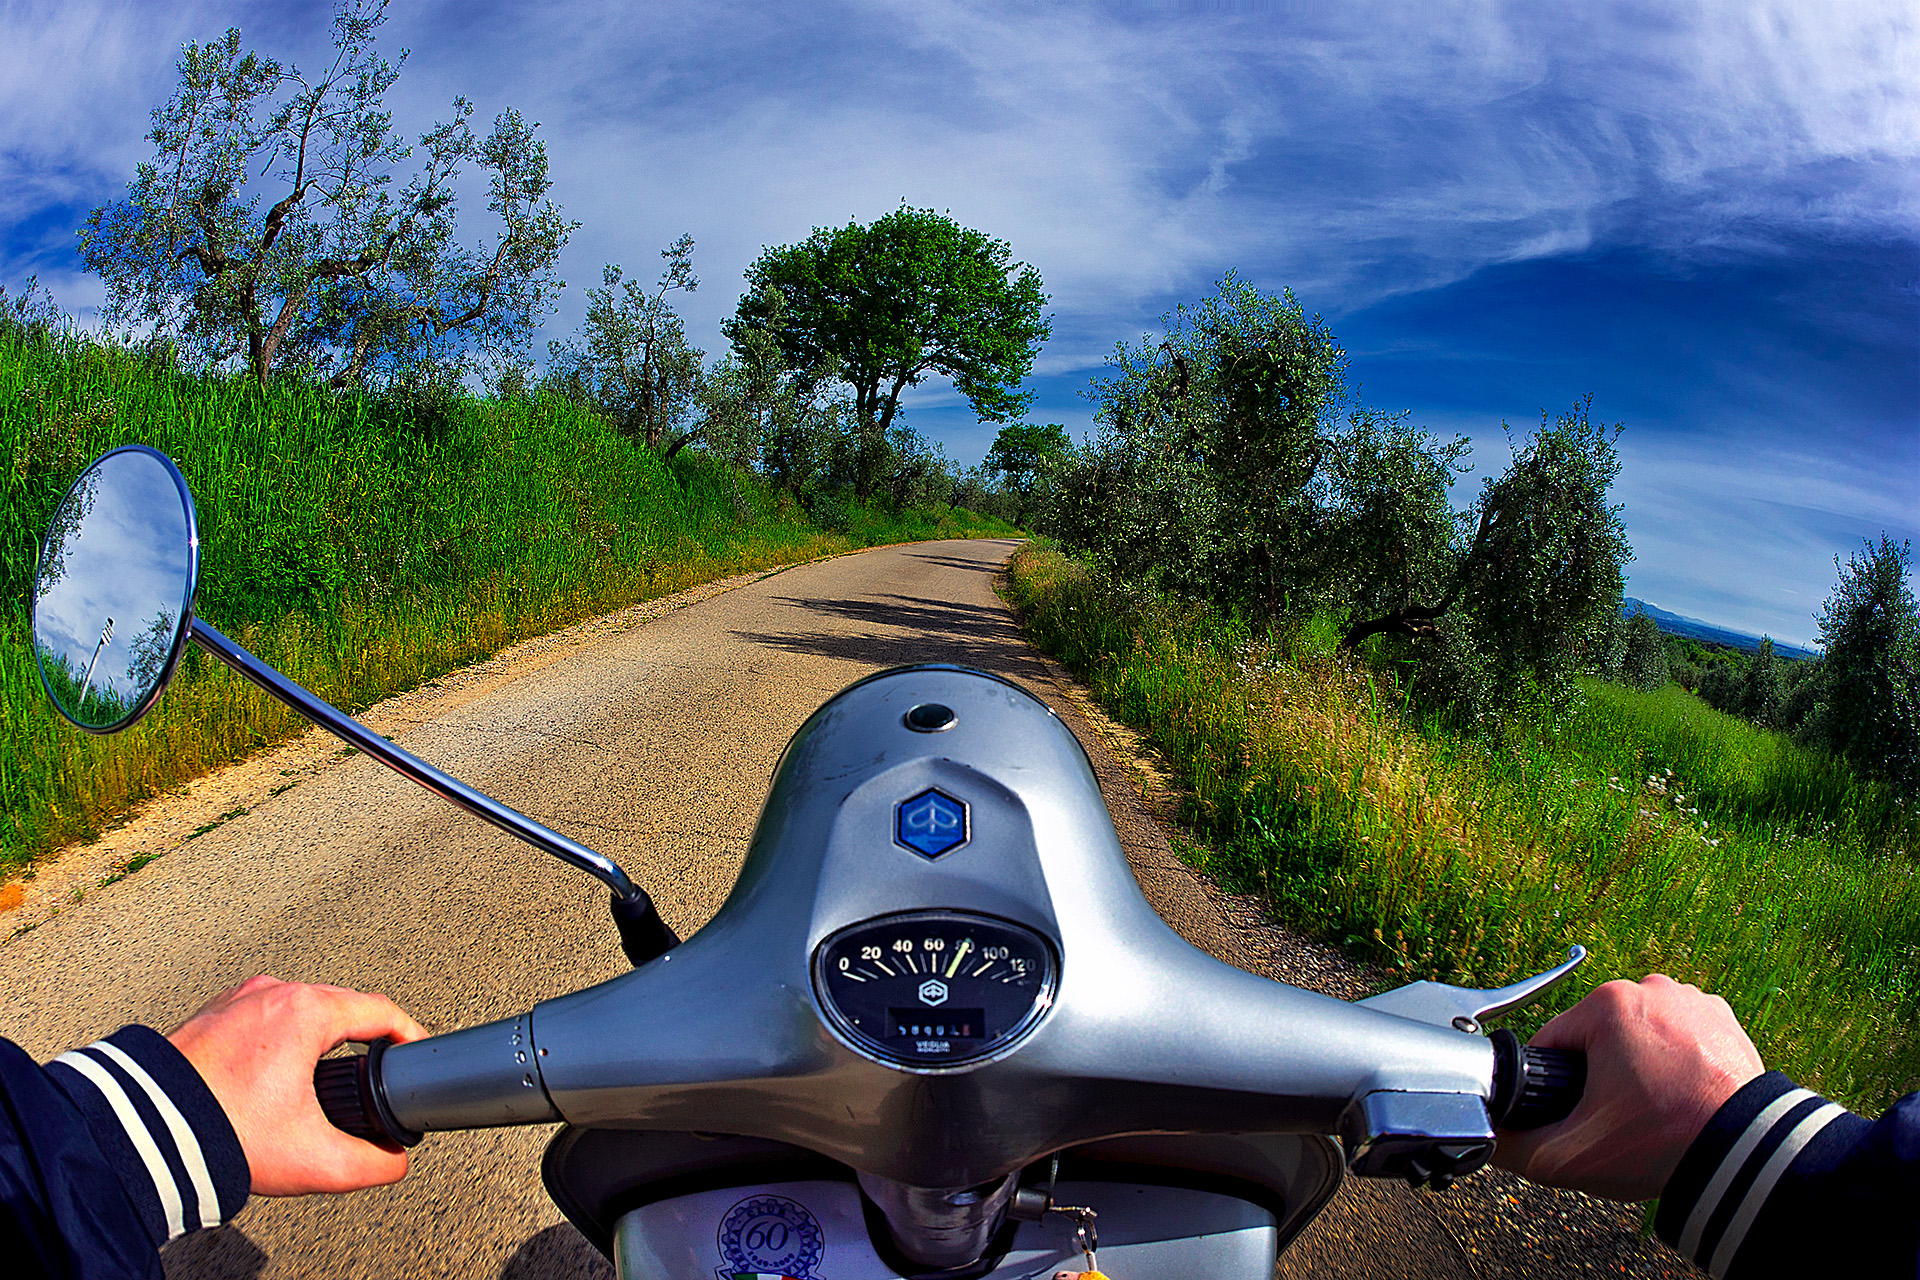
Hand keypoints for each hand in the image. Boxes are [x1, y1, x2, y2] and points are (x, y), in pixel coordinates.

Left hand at [167, 974, 429, 1196]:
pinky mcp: (208, 1017)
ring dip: (317, 1038)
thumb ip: (372, 1163)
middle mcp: (271, 994)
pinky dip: (277, 1041)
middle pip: (340, 1007)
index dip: (409, 1034)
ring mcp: (236, 1001)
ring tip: (322, 1076)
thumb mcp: (314, 1160)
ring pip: (298, 1010)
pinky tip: (271, 1076)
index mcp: (305, 1010)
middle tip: (375, 1071)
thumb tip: (392, 1159)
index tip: (416, 1052)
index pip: (380, 1011)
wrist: (141, 1138)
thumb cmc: (217, 1133)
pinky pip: (261, 1018)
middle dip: (364, 1038)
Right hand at [1494, 973, 1763, 1201]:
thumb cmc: (1662, 1144)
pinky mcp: (1722, 1019)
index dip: (1554, 1083)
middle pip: (1596, 1036)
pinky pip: (1678, 1037)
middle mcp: (1649, 989)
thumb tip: (1488, 1136)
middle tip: (1619, 1119)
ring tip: (1654, 1111)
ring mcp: (1691, 1001)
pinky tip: (1681, 1098)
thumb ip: (1513, 1144)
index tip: (1577, 1115)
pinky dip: (1675, 1063)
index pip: (1552, 1041)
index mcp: (1607, 1004)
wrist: (1746, 1156)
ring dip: (1637, 1066)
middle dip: (1599, 1075)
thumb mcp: (1571, 1154)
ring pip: (1637, 1035)